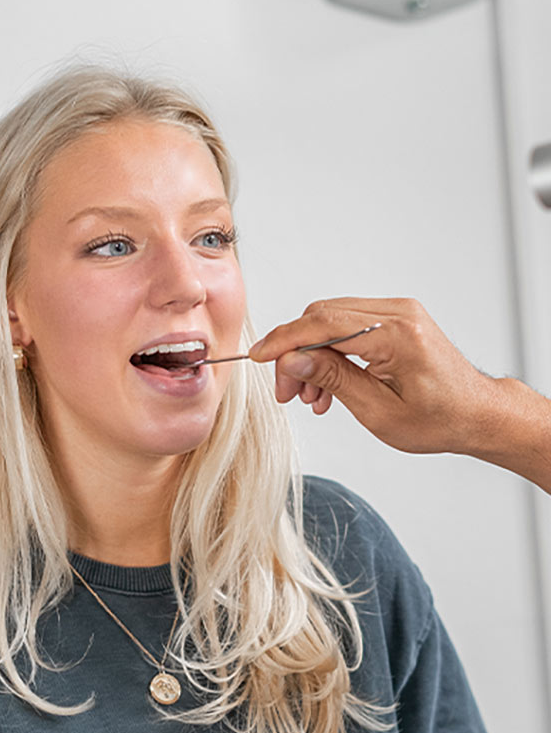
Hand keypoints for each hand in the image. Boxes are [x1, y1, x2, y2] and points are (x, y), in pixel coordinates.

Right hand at [249, 297, 496, 455]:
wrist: (476, 414)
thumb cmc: (439, 419)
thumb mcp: (379, 411)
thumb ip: (333, 379)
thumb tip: (293, 358)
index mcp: (397, 334)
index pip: (323, 324)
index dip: (284, 341)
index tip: (258, 357)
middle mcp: (398, 314)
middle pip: (321, 318)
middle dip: (294, 354)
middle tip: (288, 392)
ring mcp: (397, 313)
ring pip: (329, 322)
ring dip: (310, 356)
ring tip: (310, 397)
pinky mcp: (394, 319)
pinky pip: (346, 327)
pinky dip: (328, 352)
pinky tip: (326, 386)